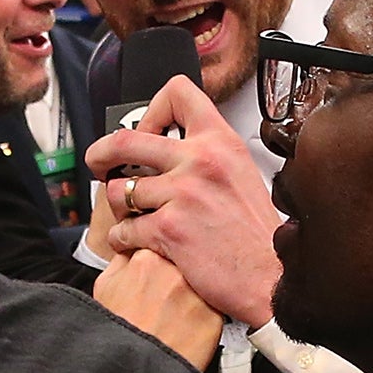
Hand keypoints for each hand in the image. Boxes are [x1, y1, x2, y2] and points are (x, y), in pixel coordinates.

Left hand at [84, 75, 283, 325]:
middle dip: (101, 153)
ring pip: (118, 190)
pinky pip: (123, 229)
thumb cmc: (258, 237)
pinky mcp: (168, 229)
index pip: (178, 93)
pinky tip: (137, 244)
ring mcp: (182, 194)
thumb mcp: (242, 175)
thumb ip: (209, 156)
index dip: (150, 110)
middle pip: (125, 139)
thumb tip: (174, 148)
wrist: (272, 279)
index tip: (146, 131)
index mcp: (220, 143)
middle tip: (100, 164)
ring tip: (130, 216)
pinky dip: (123, 240)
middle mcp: (200, 161)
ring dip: (117, 206)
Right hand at [93, 248, 225, 369]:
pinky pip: (214, 307)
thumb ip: (124, 257)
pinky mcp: (215, 317)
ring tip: (172, 315)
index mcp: (147, 258)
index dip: (159, 258)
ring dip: (192, 293)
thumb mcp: (105, 286)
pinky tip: (184, 329)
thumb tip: (134, 244)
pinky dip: (202, 316)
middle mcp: (176, 270)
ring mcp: (198, 294)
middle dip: (177, 274)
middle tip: (163, 298)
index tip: (156, 271)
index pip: (162, 241)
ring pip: (202, 282)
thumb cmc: (118, 332)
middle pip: (185, 260)